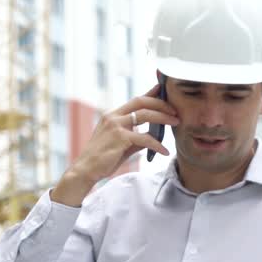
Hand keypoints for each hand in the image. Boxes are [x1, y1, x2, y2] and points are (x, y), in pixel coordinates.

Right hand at [51, 85, 178, 206]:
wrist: (85, 170)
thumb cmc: (102, 159)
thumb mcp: (120, 144)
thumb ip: (134, 137)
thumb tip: (151, 137)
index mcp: (112, 115)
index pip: (135, 100)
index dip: (151, 94)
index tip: (164, 91)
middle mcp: (113, 117)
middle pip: (142, 102)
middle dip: (161, 104)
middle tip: (175, 111)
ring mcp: (116, 126)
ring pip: (145, 115)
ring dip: (163, 118)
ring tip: (176, 123)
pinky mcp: (120, 138)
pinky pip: (144, 138)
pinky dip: (157, 144)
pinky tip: (164, 151)